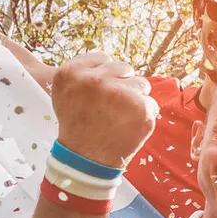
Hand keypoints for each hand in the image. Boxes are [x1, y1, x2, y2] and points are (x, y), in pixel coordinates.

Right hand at [52, 52, 155, 167]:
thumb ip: (83, 72)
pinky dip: (145, 114)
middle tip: (113, 106)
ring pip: (142, 84)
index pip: (104, 58)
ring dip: (136, 98)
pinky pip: (152, 103)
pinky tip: (130, 125)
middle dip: (123, 84)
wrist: (86, 159)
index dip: (106, 75)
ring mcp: (120, 93)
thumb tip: (110, 62)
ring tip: (121, 116)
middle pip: (125, 68)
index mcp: (72, 73)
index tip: (102, 91)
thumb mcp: (65, 92)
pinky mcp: (140, 108)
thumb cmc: (78, 125)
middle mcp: (95, 80)